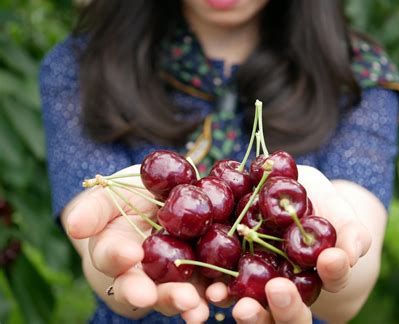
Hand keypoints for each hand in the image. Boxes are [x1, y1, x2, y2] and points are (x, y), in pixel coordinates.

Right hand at [64, 165, 209, 321]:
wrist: (165, 199)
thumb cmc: (131, 196)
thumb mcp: (112, 194)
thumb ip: (93, 209)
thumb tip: (73, 225)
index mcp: (116, 252)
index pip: (112, 257)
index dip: (117, 257)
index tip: (128, 253)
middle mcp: (141, 273)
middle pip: (141, 288)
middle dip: (147, 293)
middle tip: (153, 295)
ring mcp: (171, 278)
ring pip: (174, 296)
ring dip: (183, 303)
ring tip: (194, 308)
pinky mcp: (200, 276)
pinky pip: (206, 289)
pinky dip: (213, 296)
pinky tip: (220, 296)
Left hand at [205, 165, 371, 321]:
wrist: (280, 193)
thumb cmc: (315, 199)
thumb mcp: (333, 204)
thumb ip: (349, 228)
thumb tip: (352, 251)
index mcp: (322, 272)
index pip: (333, 278)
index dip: (334, 272)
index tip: (330, 259)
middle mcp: (293, 287)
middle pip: (294, 312)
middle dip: (288, 308)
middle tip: (278, 290)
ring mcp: (262, 286)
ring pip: (260, 312)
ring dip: (253, 313)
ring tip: (243, 307)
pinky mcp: (232, 277)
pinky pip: (227, 292)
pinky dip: (221, 295)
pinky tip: (214, 291)